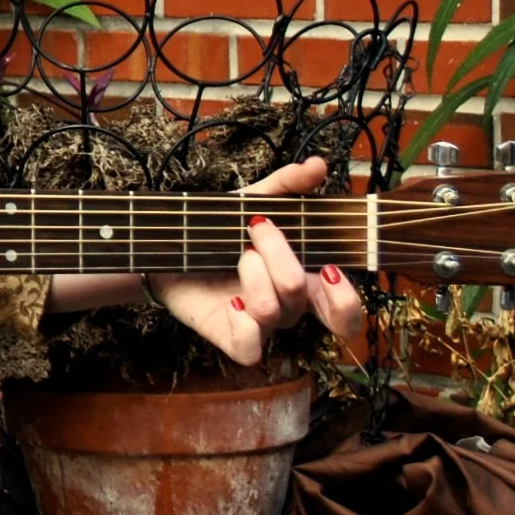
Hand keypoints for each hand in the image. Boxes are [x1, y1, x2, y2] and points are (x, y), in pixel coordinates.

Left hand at [150, 156, 364, 366]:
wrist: (167, 244)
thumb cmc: (219, 227)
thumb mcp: (253, 199)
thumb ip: (287, 185)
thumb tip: (318, 165)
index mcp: (304, 278)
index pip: (346, 308)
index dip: (347, 297)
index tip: (326, 266)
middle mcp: (289, 306)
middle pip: (325, 314)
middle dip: (292, 268)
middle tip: (259, 230)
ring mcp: (262, 324)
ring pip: (278, 313)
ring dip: (256, 274)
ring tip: (237, 252)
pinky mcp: (230, 336)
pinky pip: (250, 349)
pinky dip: (244, 326)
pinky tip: (231, 301)